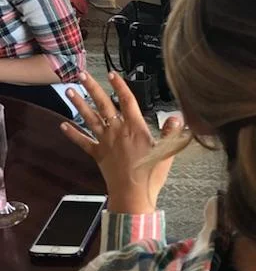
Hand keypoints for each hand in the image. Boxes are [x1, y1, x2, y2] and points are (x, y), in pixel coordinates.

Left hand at [60, 72, 182, 213]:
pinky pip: (83, 142)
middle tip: (82, 75)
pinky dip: (73, 133)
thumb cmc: (150, 175)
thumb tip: (177, 117)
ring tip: (69, 91)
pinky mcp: (98, 155)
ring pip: (90, 119)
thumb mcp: (167, 152)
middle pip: (103, 104)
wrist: (133, 196)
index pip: (127, 101)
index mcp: (135, 128)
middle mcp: (117, 131)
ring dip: (79, 104)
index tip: (113, 74)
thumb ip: (171, 132)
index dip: (120, 86)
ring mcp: (106, 142)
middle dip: (92, 88)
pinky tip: (64, 125)